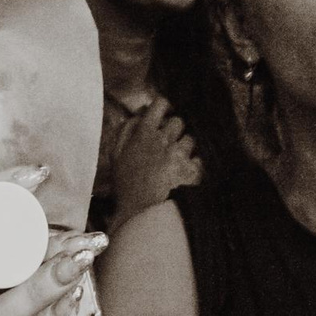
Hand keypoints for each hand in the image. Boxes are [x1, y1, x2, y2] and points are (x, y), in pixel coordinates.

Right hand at [106, 98, 201, 223]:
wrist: (139, 211)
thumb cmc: (125, 183)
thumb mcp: (116, 153)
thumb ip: (126, 129)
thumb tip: (140, 114)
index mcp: (144, 133)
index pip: (160, 104)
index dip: (163, 106)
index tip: (163, 113)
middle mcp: (163, 139)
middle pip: (178, 121)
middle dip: (173, 130)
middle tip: (168, 142)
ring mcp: (178, 154)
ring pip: (189, 139)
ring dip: (184, 147)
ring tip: (176, 160)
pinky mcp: (190, 170)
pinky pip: (199, 159)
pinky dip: (194, 165)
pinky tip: (185, 172)